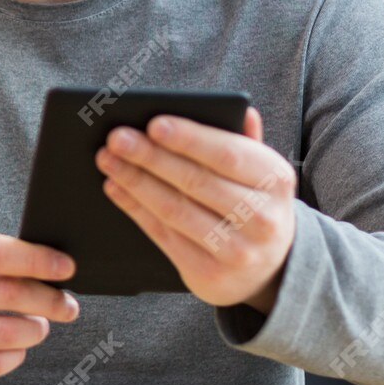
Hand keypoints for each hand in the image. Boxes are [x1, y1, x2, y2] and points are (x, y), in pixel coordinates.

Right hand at [0, 231, 78, 384]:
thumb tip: (48, 270)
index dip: (37, 261)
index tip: (67, 268)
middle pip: (6, 295)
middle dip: (48, 301)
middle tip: (67, 306)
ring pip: (3, 334)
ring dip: (33, 331)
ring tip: (38, 328)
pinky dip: (13, 357)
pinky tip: (15, 350)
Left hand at [95, 106, 296, 313]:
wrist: (271, 269)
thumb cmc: (254, 204)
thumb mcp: (261, 174)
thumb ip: (246, 143)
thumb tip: (242, 111)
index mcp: (275, 181)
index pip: (228, 155)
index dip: (189, 139)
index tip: (153, 124)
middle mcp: (261, 218)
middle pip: (195, 181)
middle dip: (150, 157)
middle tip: (116, 138)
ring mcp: (236, 250)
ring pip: (174, 210)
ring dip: (135, 182)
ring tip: (107, 160)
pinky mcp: (209, 274)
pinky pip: (163, 235)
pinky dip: (135, 209)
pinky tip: (115, 188)